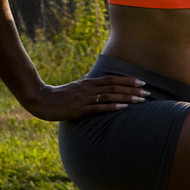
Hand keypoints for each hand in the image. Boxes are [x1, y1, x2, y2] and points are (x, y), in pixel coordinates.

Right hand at [23, 75, 150, 121]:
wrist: (42, 100)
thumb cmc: (60, 96)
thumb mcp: (76, 88)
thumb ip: (88, 85)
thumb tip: (99, 83)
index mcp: (89, 82)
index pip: (112, 79)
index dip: (128, 80)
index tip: (142, 82)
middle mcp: (89, 88)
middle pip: (115, 87)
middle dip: (132, 89)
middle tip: (147, 92)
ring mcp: (84, 99)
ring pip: (110, 96)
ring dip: (127, 98)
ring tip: (141, 100)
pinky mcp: (80, 109)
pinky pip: (99, 108)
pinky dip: (112, 107)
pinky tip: (123, 108)